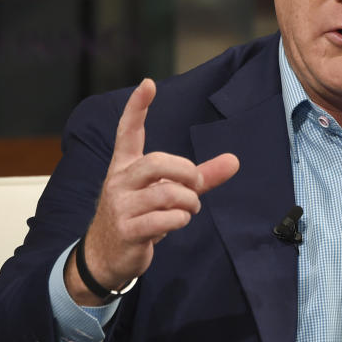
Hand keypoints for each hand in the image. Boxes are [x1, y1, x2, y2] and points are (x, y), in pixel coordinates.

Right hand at [65, 78, 239, 304]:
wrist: (106, 256)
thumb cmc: (140, 217)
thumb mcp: (167, 193)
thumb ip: (200, 177)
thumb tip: (234, 160)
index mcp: (125, 166)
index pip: (128, 131)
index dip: (137, 108)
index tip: (148, 84)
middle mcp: (119, 181)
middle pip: (158, 162)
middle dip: (186, 173)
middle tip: (195, 185)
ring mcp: (120, 206)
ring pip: (166, 193)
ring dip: (188, 202)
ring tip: (189, 209)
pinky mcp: (127, 229)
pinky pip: (164, 219)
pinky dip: (180, 220)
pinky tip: (177, 223)